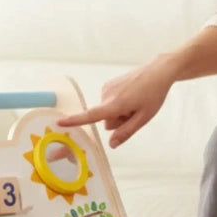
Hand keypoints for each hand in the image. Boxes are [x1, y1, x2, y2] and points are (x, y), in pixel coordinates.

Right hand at [56, 59, 174, 147]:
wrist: (157, 71)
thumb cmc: (154, 94)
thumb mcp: (144, 118)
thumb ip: (126, 132)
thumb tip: (111, 144)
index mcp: (115, 104)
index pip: (91, 115)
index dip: (75, 121)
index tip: (59, 122)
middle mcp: (107, 95)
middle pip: (105, 120)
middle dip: (118, 120)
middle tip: (136, 111)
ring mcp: (107, 88)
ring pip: (107, 111)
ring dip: (119, 111)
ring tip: (135, 101)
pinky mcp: (108, 84)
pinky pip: (109, 102)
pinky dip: (118, 103)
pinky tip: (132, 95)